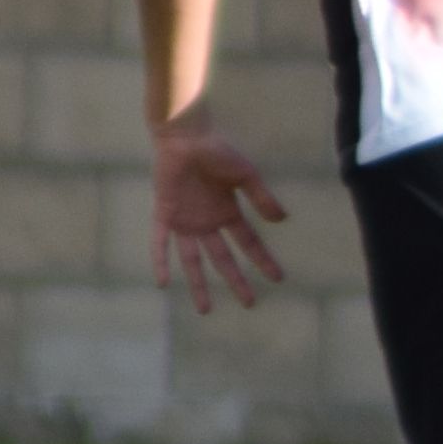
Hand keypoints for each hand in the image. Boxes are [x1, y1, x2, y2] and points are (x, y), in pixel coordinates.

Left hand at [151, 111, 289, 307]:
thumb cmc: (216, 150)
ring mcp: (186, 221)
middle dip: (236, 280)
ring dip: (199, 283)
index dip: (263, 260)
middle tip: (250, 302)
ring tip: (205, 308)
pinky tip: (162, 282)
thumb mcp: (245, 174)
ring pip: (193, 260)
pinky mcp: (165, 214)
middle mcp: (208, 222)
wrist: (185, 135)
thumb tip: (281, 220)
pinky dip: (161, 261)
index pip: (249, 243)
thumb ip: (261, 197)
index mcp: (228, 212)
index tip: (278, 278)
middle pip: (224, 259)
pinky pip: (161, 242)